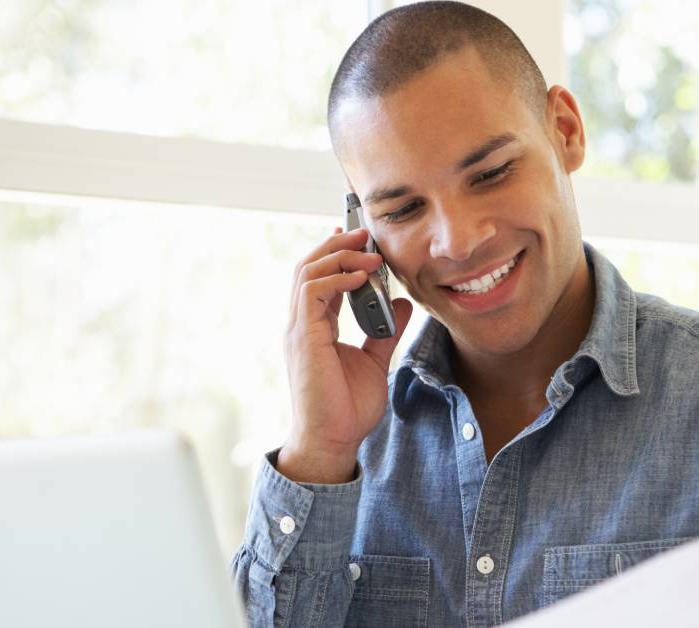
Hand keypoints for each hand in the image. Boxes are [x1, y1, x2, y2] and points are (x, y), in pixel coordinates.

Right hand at [279, 227, 412, 483]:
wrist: (333, 441)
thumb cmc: (348, 409)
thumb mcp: (376, 361)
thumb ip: (385, 330)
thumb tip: (401, 302)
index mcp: (314, 327)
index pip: (319, 279)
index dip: (336, 255)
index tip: (358, 238)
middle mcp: (301, 324)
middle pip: (308, 267)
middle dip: (337, 245)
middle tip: (365, 234)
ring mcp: (298, 329)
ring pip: (307, 272)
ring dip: (340, 257)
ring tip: (369, 253)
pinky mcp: (303, 337)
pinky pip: (313, 292)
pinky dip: (337, 278)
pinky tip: (362, 278)